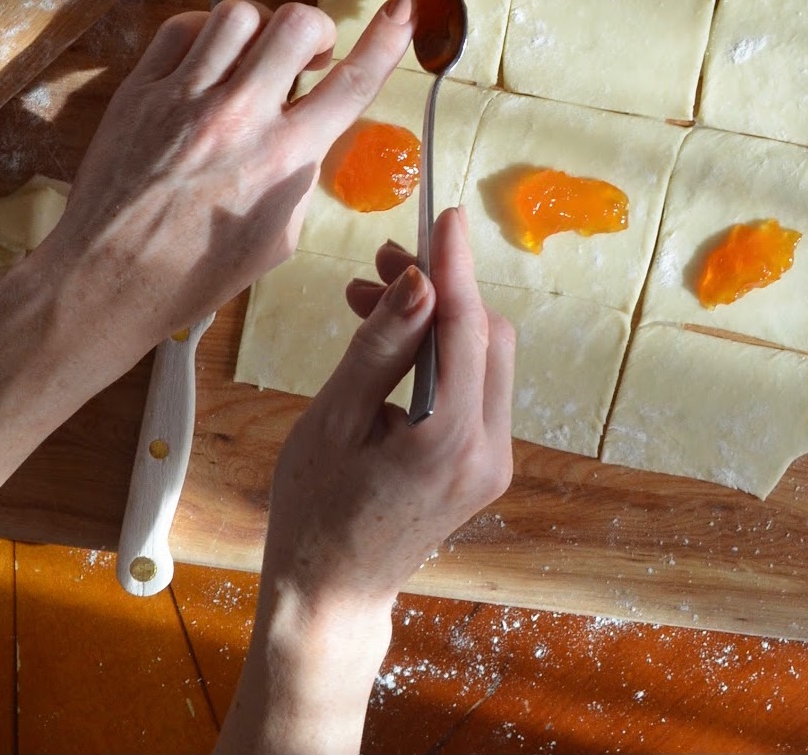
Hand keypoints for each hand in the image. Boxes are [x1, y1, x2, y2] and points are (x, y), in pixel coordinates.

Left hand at [31, 0, 413, 361]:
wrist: (110, 277)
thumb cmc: (197, 272)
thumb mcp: (279, 237)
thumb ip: (299, 172)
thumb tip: (304, 131)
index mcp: (284, 159)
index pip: (352, 83)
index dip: (387, 40)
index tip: (403, 10)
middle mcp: (238, 117)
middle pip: (295, 24)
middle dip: (314, 29)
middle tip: (307, 53)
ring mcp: (184, 97)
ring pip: (237, 15)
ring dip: (258, 29)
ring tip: (252, 58)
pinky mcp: (139, 90)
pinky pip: (179, 29)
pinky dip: (203, 32)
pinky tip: (206, 58)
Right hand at [218, 207, 514, 754]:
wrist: (330, 593)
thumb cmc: (316, 510)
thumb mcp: (334, 421)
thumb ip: (380, 348)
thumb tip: (418, 283)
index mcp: (451, 443)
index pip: (467, 329)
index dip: (455, 266)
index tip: (445, 215)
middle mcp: (489, 453)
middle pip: (486, 339)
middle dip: (439, 289)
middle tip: (379, 258)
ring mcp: (492, 463)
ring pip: (481, 360)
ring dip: (434, 319)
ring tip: (364, 295)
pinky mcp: (480, 466)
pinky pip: (471, 389)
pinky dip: (436, 354)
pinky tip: (385, 342)